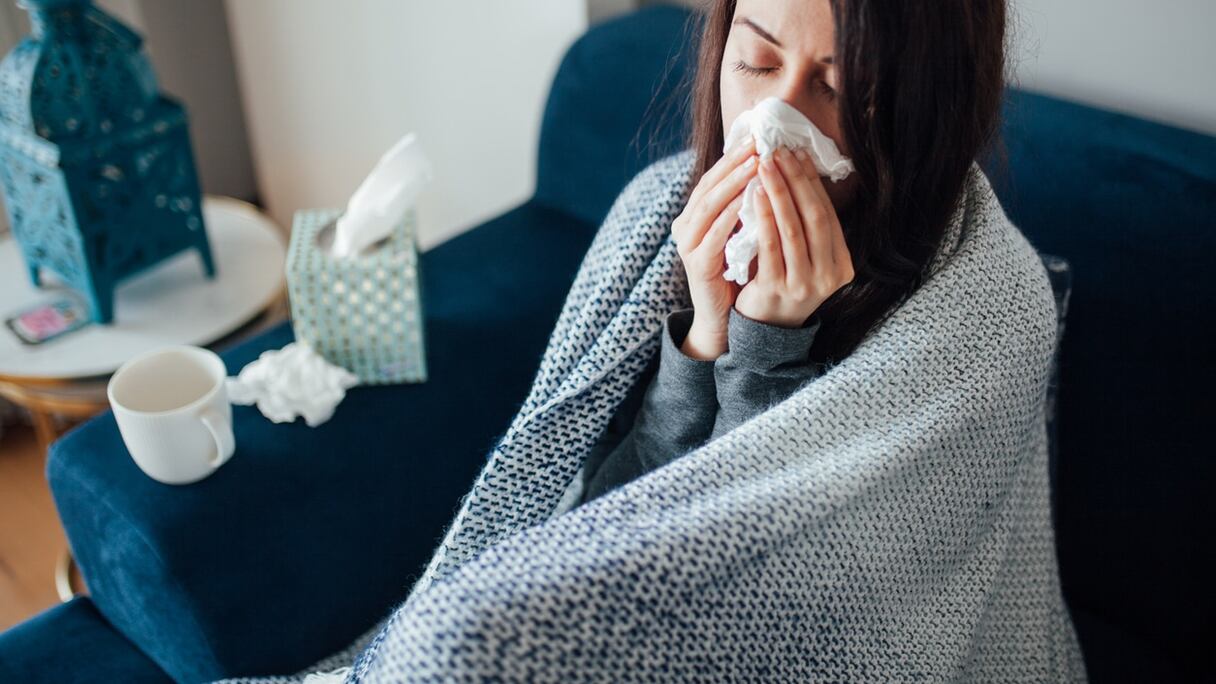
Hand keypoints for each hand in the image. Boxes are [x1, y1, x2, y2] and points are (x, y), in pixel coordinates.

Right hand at [670, 135, 757, 358]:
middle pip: (709, 186)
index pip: (714, 178)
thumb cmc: (738, 272)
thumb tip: (771, 168)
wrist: (724, 318)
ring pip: (709, 205)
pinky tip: (748, 200)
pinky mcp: (697, 264)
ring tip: (756, 164)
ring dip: (733, 183)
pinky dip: (730, 216)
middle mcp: (685, 226)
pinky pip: (713, 235)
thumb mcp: (742, 232)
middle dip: (734, 163)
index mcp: (695, 215)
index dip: (734, 157)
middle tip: (758, 143)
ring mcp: (688, 245)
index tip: (758, 137)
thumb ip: (747, 206)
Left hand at [733, 147, 855, 328]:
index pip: (829, 215)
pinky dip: (764, 217)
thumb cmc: (782, 282)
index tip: (798, 154)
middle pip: (815, 218)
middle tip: (780, 152)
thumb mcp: (805, 258)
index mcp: (842, 266)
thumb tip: (799, 171)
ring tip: (766, 165)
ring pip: (794, 230)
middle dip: (797, 181)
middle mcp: (828, 277)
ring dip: (780, 193)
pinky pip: (771, 246)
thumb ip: (807, 227)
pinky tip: (755, 195)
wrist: (763, 330)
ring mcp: (804, 285)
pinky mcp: (777, 290)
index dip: (813, 183)